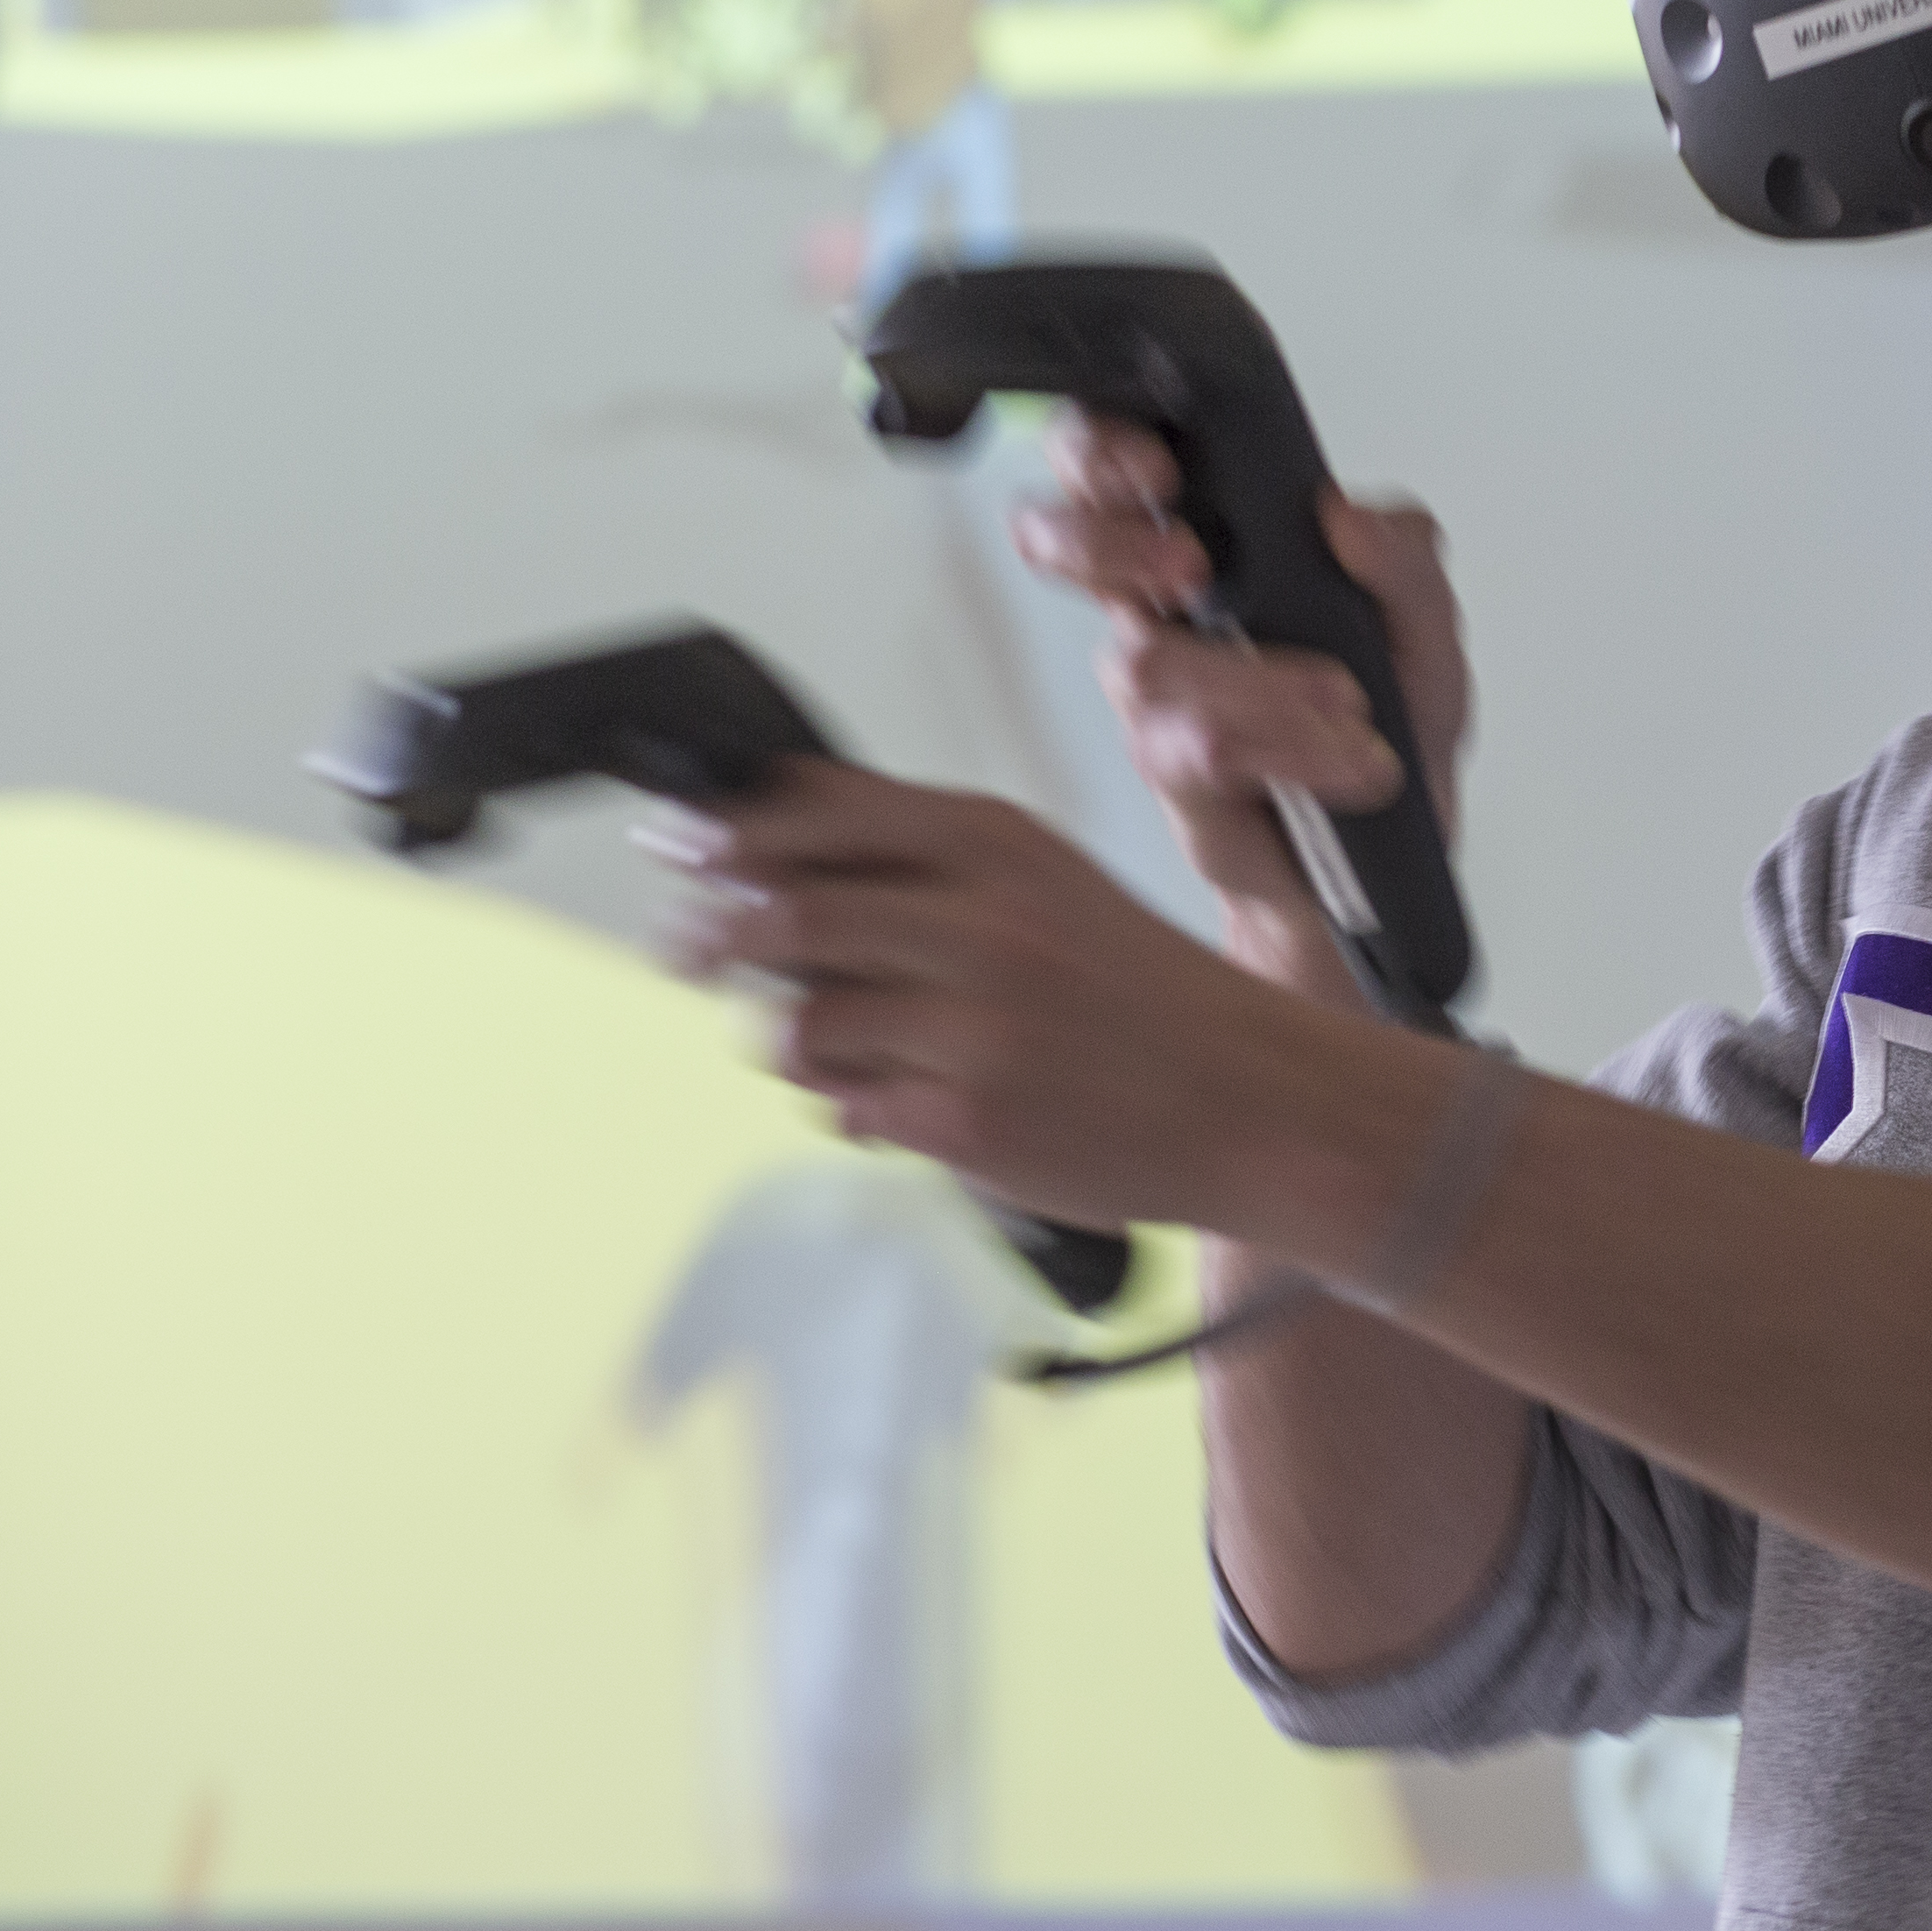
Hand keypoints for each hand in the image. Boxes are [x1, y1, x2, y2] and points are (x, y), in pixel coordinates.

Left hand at [662, 759, 1353, 1236]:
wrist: (1256, 1099)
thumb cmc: (1142, 992)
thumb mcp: (1048, 880)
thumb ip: (923, 852)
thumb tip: (764, 824)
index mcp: (1000, 843)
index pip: (818, 811)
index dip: (726, 828)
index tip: (675, 840)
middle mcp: (982, 922)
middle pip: (781, 914)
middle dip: (712, 935)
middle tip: (687, 946)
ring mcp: (970, 1025)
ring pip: (795, 1023)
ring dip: (791, 1035)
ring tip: (846, 1041)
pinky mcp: (962, 1119)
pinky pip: (841, 1105)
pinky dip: (853, 1103)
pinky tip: (909, 1097)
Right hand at [1011, 410, 1471, 972]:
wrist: (1390, 855)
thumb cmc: (1388, 723)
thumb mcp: (1426, 632)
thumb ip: (1403, 562)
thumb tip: (1343, 514)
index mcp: (1212, 543)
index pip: (1111, 462)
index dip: (1102, 448)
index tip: (1162, 465)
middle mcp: (1161, 610)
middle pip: (1052, 535)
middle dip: (1103, 538)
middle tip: (1190, 562)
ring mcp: (1154, 696)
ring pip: (1147, 662)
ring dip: (1262, 682)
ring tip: (1349, 703)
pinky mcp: (1171, 775)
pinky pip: (1198, 747)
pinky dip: (1289, 749)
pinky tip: (1350, 761)